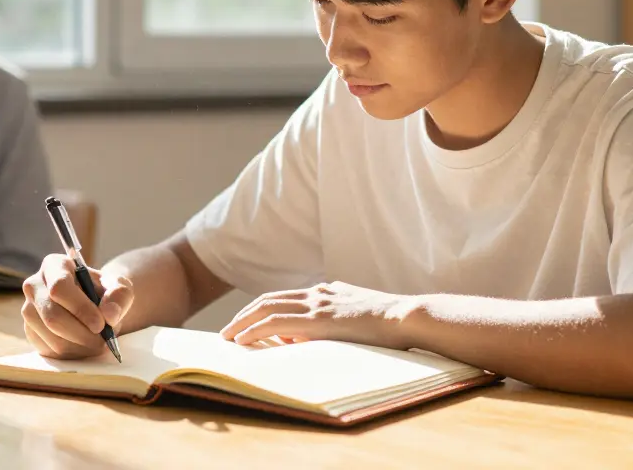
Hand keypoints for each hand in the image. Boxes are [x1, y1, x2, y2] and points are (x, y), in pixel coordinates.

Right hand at [22, 254, 133, 358]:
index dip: (80, 308)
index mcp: (54, 265)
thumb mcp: (119, 287)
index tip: (101, 324)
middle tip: (103, 340)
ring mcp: (29, 309)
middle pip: (52, 315)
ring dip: (78, 345)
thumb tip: (109, 314)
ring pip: (50, 335)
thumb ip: (119, 296)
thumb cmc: (104, 293)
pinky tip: (85, 347)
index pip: (59, 287)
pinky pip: (48, 349)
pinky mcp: (31, 332)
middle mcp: (34, 285)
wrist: (95, 306)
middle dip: (81, 333)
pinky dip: (71, 353)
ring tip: (98, 344)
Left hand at [220, 281, 415, 347]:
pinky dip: (255, 330)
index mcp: (327, 292)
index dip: (262, 309)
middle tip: (228, 330)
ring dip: (242, 322)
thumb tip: (315, 334)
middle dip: (245, 314)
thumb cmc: (390, 323)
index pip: (285, 298)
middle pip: (269, 300)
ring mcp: (316, 305)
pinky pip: (276, 323)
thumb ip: (337, 319)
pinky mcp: (317, 321)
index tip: (247, 321)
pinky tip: (243, 340)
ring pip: (266, 309)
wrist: (406, 317)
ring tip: (227, 337)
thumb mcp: (359, 316)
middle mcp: (318, 294)